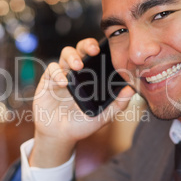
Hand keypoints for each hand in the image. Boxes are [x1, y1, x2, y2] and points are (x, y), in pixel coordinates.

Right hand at [30, 38, 134, 167]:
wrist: (59, 136)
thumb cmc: (81, 124)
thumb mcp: (103, 116)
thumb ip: (118, 104)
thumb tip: (131, 89)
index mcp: (91, 77)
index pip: (96, 56)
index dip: (102, 48)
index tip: (109, 50)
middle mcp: (77, 72)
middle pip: (81, 48)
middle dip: (87, 44)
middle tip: (94, 50)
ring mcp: (63, 75)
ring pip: (66, 53)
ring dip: (72, 56)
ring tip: (78, 66)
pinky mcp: (48, 81)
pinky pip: (52, 69)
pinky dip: (58, 73)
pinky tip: (63, 83)